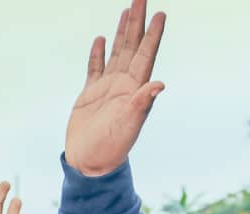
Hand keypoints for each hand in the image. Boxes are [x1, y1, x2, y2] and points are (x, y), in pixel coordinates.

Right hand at [65, 2, 166, 176]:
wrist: (90, 163)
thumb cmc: (111, 148)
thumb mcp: (129, 125)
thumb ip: (142, 103)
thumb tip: (160, 83)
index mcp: (134, 89)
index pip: (146, 55)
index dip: (153, 34)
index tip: (160, 14)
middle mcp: (123, 84)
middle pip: (132, 46)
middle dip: (137, 22)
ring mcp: (107, 88)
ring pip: (117, 53)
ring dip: (122, 32)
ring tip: (127, 11)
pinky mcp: (90, 94)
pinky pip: (95, 68)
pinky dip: (98, 53)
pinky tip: (102, 39)